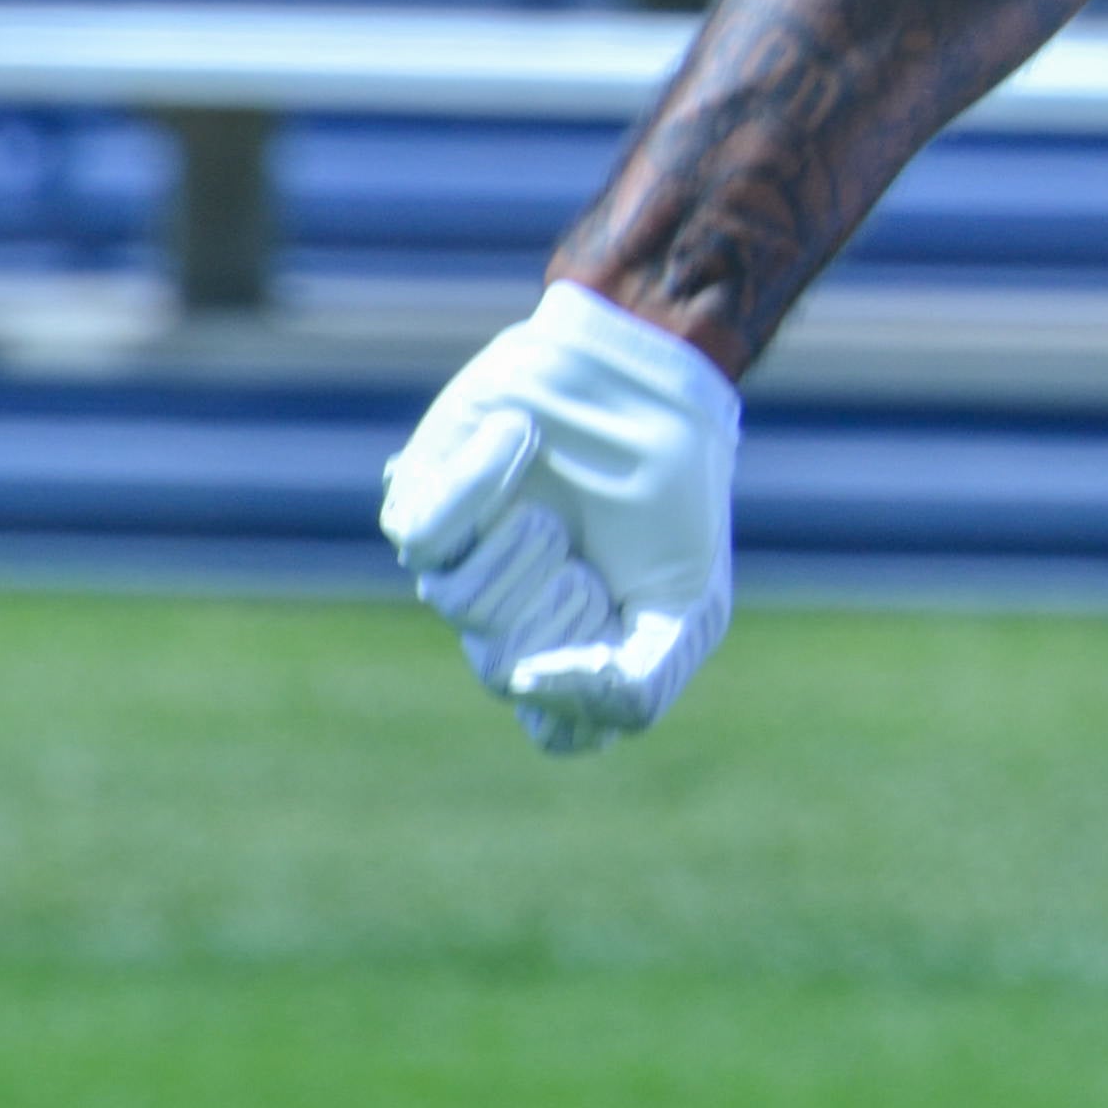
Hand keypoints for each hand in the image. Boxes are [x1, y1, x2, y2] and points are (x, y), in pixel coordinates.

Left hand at [380, 284, 740, 752]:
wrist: (648, 379)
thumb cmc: (673, 490)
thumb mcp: (688, 602)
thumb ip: (637, 684)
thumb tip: (526, 686)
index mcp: (577, 651)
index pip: (555, 728)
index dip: (582, 690)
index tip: (615, 623)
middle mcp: (509, 620)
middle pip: (501, 669)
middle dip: (562, 604)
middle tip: (591, 552)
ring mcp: (461, 567)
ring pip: (460, 604)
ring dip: (527, 544)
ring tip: (556, 500)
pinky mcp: (419, 508)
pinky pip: (422, 535)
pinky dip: (480, 483)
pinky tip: (521, 440)